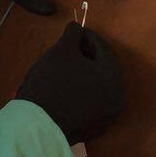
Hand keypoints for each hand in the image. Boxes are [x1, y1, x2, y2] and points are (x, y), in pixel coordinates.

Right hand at [16, 23, 124, 144]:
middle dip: (88, 56)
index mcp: (114, 78)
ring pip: (98, 87)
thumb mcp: (61, 51)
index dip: (88, 37)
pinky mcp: (96, 129)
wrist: (38, 125)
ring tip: (66, 68)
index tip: (74, 32)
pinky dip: (83, 92)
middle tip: (70, 49)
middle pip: (104, 69)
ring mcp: (108, 117)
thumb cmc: (51, 83)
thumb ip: (72, 35)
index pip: (103, 49)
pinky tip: (67, 88)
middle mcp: (117, 98)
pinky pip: (93, 103)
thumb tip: (76, 27)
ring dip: (85, 74)